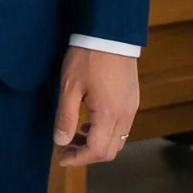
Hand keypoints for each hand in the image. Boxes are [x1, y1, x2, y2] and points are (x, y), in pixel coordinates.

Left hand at [54, 46, 138, 166]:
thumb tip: (61, 141)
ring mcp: (131, 107)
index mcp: (110, 114)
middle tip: (65, 148)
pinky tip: (88, 121)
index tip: (60, 158)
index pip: (97, 151)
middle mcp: (125, 115)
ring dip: (96, 143)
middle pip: (110, 150)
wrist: (110, 33)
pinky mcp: (132, 99)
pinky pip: (121, 126)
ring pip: (117, 140)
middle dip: (87, 154)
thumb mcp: (69, 86)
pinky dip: (104, 132)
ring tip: (74, 134)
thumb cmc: (87, 57)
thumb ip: (66, 116)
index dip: (78, 159)